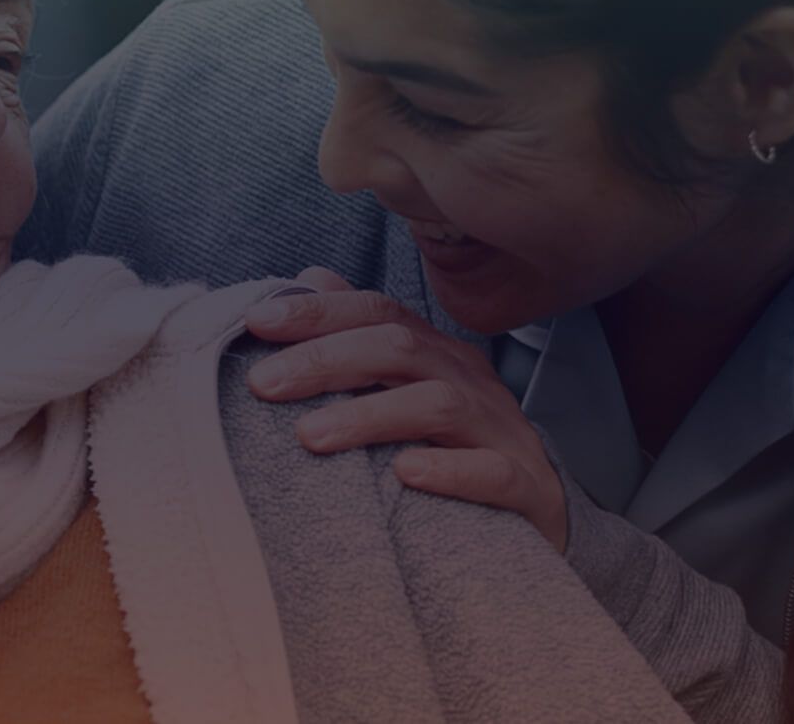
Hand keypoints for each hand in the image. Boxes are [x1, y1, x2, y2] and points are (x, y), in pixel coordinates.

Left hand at [243, 267, 567, 550]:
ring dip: (369, 415)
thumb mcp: (402, 387)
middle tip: (262, 385)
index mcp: (435, 353)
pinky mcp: (527, 487)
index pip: (376, 312)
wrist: (538, 516)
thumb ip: (356, 336)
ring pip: (438, 404)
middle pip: (399, 348)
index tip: (255, 322)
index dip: (317, 312)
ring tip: (309, 435)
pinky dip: (449, 470)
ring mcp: (500, 431)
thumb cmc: (452, 445)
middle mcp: (468, 381)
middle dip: (324, 360)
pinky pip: (493, 472)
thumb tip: (307, 277)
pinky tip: (406, 473)